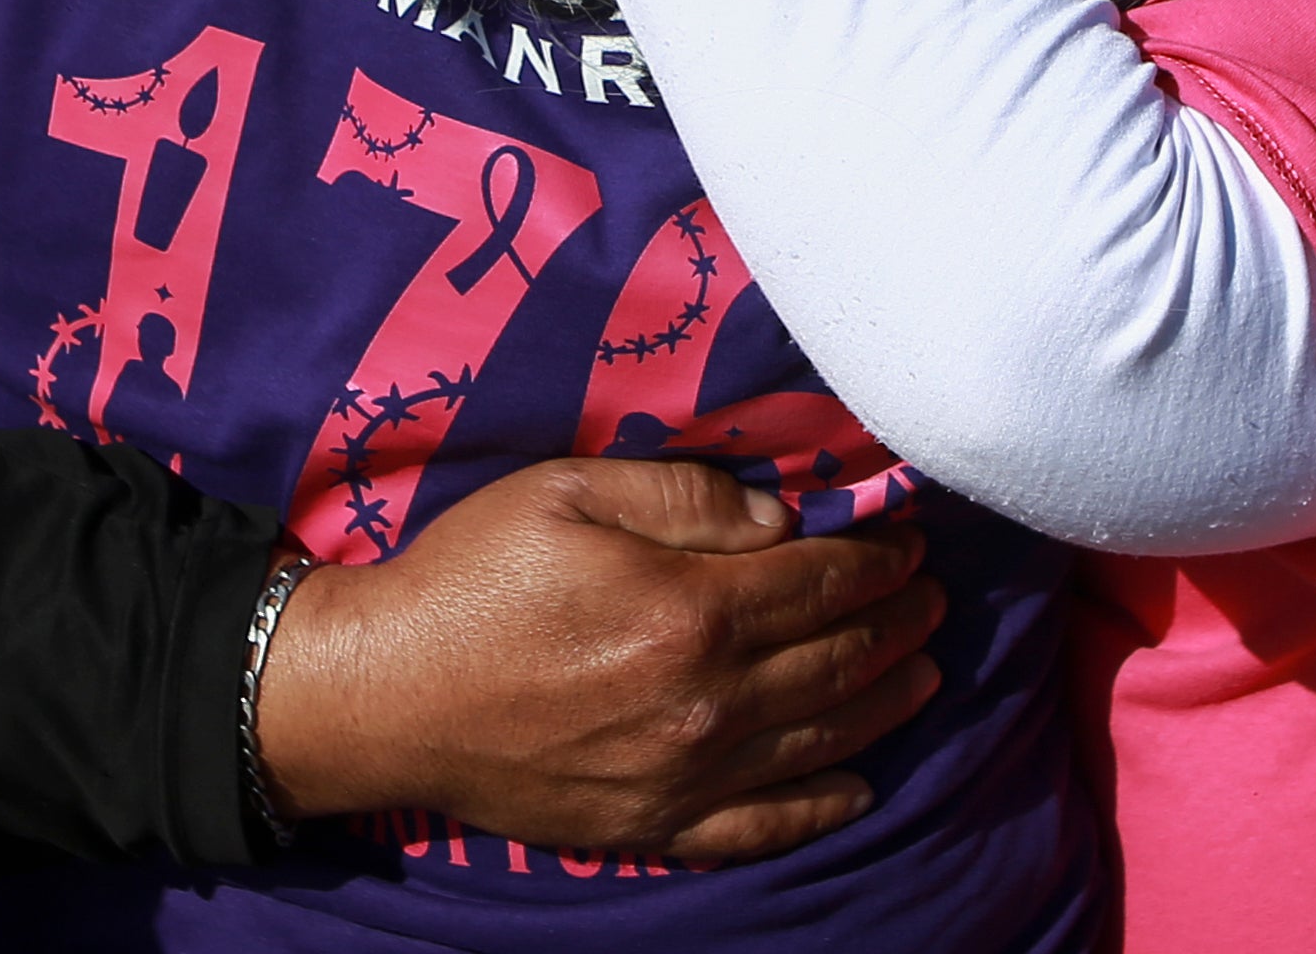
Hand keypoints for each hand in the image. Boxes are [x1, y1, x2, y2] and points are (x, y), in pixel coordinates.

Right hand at [253, 457, 943, 866]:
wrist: (382, 695)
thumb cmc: (469, 575)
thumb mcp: (567, 490)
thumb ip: (684, 496)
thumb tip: (782, 517)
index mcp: (688, 608)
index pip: (819, 581)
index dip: (876, 558)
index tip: (911, 542)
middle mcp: (703, 702)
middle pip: (834, 660)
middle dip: (896, 623)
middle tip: (933, 600)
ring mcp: (682, 775)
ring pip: (817, 740)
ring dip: (883, 703)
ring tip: (924, 672)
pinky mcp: (650, 825)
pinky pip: (761, 825)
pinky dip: (821, 807)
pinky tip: (860, 786)